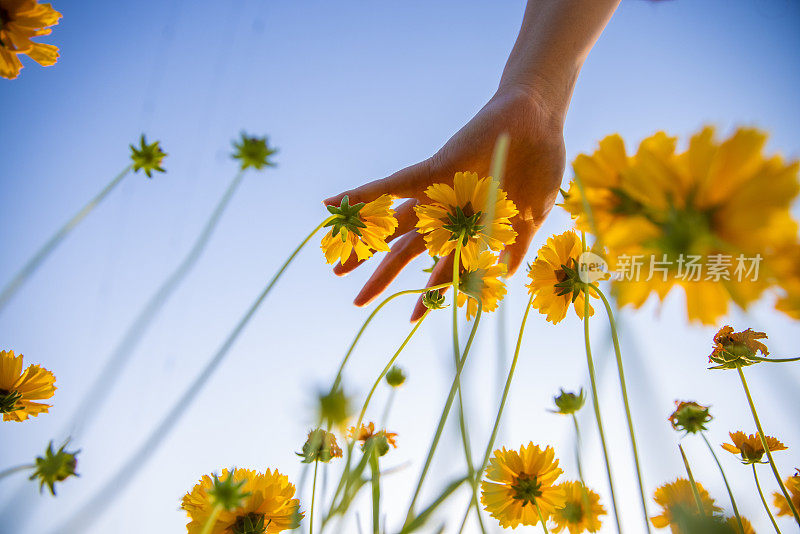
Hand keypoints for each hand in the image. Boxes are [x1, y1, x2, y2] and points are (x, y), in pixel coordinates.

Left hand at [324, 85, 565, 319]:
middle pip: (405, 251)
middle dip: (382, 277)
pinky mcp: (434, 170)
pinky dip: (364, 193)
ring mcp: (436, 193)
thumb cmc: (537, 167)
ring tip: (336, 268)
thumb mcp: (528, 220)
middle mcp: (445, 213)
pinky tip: (335, 203)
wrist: (540, 122)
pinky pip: (392, 184)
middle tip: (357, 303)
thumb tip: (504, 277)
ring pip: (391, 224)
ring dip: (364, 244)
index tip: (414, 317)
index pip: (440, 266)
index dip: (428, 292)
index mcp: (467, 227)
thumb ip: (514, 248)